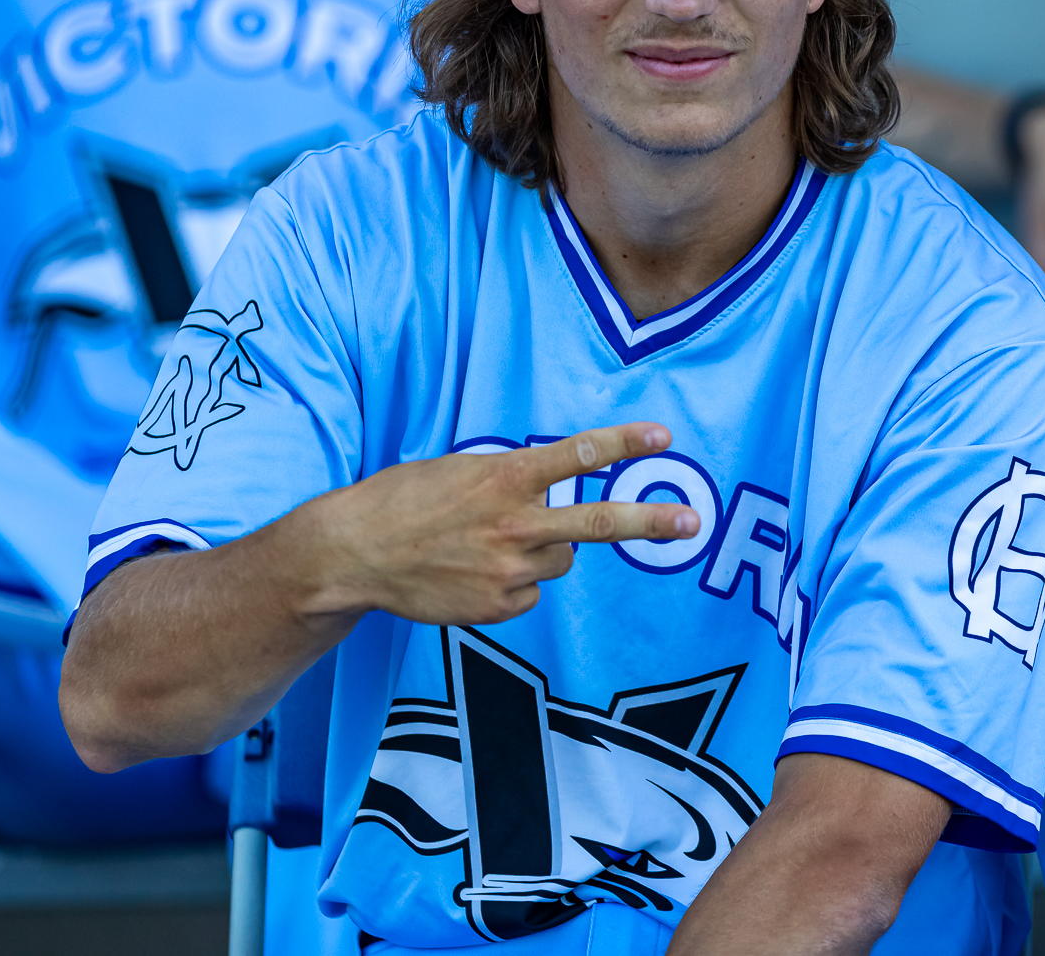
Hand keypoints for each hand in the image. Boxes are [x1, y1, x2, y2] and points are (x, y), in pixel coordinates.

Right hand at [300, 423, 695, 624]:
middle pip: (598, 524)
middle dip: (651, 522)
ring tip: (488, 543)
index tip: (661, 437)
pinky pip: (532, 593)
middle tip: (692, 523)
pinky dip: (514, 583)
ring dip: (542, 550)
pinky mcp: (498, 607)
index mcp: (504, 477)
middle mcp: (514, 523)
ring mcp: (508, 569)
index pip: (576, 455)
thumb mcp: (461, 470)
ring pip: (561, 559)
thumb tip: (550, 491)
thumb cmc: (404, 500)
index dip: (622, 443)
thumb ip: (512, 479)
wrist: (352, 555)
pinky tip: (472, 572)